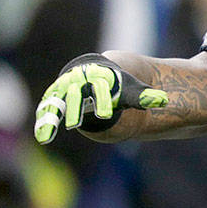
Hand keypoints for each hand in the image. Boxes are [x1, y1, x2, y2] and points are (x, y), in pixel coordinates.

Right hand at [34, 54, 167, 143]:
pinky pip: (48, 110)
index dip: (103, 100)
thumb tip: (163, 101)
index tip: (107, 114)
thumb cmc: (118, 82)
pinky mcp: (56, 99)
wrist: (98, 70)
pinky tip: (42, 137)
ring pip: (56, 102)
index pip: (101, 87)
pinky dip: (44, 121)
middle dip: (75, 108)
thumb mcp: (131, 89)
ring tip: (46, 134)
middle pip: (75, 94)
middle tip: (75, 124)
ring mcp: (64, 89)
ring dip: (51, 116)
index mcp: (99, 76)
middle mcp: (79, 80)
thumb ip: (143, 96)